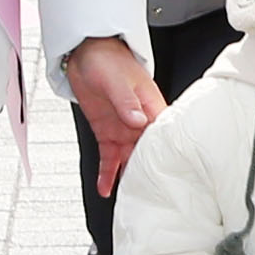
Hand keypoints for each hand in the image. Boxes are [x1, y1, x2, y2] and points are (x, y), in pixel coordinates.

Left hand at [66, 35, 161, 195]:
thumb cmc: (108, 60)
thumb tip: (137, 119)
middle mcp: (140, 122)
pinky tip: (105, 188)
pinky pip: (109, 157)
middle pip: (148, 152)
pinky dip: (107, 173)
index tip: (168, 172)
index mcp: (151, 107)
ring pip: (129, 159)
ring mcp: (124, 129)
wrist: (86, 55)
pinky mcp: (107, 133)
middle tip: (148, 195)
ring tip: (127, 198)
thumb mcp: (115, 80)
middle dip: (148, 173)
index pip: (163, 134)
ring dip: (127, 177)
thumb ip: (126, 101)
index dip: (167, 153)